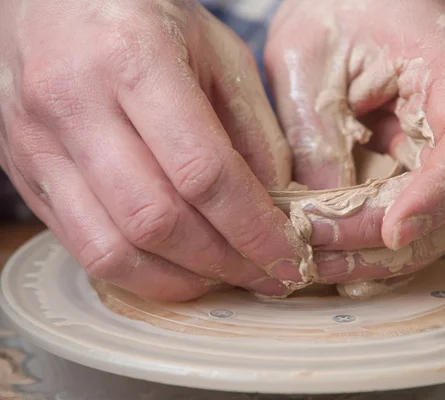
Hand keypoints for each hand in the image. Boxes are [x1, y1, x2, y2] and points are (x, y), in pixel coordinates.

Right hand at [0, 0, 310, 300]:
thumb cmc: (144, 12)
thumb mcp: (218, 52)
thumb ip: (253, 130)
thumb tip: (276, 207)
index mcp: (133, 59)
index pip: (201, 172)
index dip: (253, 228)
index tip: (288, 255)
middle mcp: (73, 104)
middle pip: (156, 221)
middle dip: (224, 262)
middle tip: (267, 274)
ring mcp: (36, 143)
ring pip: (112, 248)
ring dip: (181, 278)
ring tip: (225, 276)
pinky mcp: (23, 171)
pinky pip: (81, 245)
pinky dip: (138, 270)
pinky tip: (177, 264)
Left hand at [265, 0, 444, 282]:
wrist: (355, 0)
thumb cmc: (336, 9)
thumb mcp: (308, 60)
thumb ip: (316, 134)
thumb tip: (316, 217)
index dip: (437, 194)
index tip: (394, 229)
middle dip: (379, 240)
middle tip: (313, 251)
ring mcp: (443, 156)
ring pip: (427, 229)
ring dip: (371, 255)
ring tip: (312, 262)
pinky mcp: (416, 174)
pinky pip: (404, 222)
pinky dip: (368, 245)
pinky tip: (327, 255)